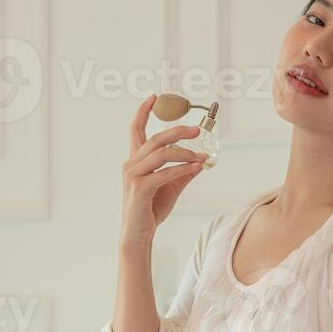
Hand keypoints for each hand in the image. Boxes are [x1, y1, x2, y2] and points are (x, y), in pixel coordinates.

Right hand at [120, 94, 208, 250]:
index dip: (143, 112)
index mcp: (136, 161)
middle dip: (178, 131)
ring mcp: (134, 175)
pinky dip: (182, 169)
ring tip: (201, 158)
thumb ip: (182, 172)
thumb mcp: (170, 187)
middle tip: (197, 130)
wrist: (139, 234)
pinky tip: (196, 169)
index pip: (135, 130)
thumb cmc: (151, 209)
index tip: (153, 97)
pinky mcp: (140, 188)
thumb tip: (200, 161)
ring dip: (185, 153)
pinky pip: (165, 173)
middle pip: (156, 138)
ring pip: (162, 154)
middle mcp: (131, 164)